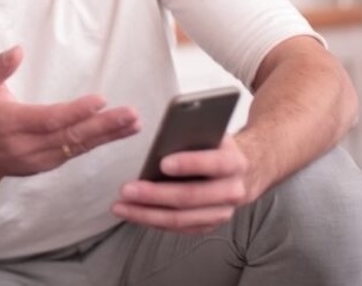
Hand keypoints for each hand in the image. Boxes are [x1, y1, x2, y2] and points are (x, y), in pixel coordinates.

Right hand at [0, 46, 140, 184]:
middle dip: (103, 126)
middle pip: (70, 136)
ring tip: (133, 123)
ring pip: (78, 147)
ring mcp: (39, 159)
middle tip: (130, 115)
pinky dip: (99, 142)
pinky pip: (77, 152)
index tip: (100, 101)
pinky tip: (119, 133)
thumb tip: (18, 50)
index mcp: (11, 123)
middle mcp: (27, 145)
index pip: (48, 119)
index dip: (75, 112)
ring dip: (108, 135)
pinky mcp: (48, 164)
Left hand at [111, 135, 254, 233]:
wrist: (240, 173)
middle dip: (155, 195)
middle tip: (127, 189)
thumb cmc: (215, 147)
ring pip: (181, 219)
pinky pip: (178, 228)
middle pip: (191, 197)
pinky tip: (133, 214)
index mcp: (234, 163)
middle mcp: (231, 191)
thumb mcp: (210, 134)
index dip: (189, 164)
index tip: (162, 163)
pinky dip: (153, 222)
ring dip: (147, 214)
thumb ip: (192, 134)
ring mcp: (221, 213)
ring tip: (121, 206)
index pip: (214, 163)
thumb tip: (165, 133)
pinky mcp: (208, 226)